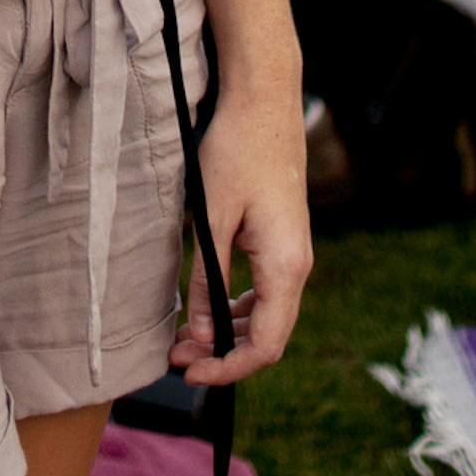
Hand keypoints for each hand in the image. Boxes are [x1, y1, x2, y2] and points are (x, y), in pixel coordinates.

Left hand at [171, 89, 312, 387]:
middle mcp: (298, 266)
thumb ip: (208, 281)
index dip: (229, 368)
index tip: (190, 373)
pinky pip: (267, 289)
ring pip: (268, 314)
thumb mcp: (212, 218)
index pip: (266, 346)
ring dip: (229, 330)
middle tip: (177, 357)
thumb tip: (201, 334)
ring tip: (185, 335)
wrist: (264, 102)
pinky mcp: (283, 239)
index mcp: (286, 267)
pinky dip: (238, 306)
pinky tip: (208, 305)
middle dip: (223, 353)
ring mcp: (293, 253)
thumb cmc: (236, 152)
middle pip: (268, 335)